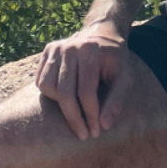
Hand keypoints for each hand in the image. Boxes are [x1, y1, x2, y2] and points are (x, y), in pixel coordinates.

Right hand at [35, 21, 132, 140]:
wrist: (102, 32)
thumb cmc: (116, 59)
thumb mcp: (126, 76)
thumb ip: (117, 99)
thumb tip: (104, 125)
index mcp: (90, 50)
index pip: (86, 92)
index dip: (91, 116)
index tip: (95, 133)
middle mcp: (70, 47)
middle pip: (64, 93)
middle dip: (74, 119)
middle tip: (84, 135)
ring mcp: (56, 48)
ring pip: (47, 87)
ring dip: (59, 106)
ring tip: (75, 110)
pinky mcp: (48, 50)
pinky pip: (40, 81)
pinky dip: (50, 94)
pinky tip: (65, 96)